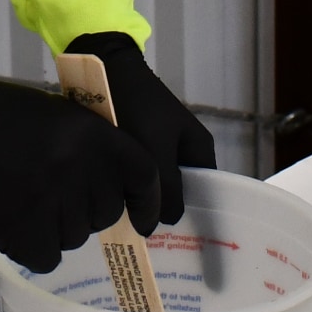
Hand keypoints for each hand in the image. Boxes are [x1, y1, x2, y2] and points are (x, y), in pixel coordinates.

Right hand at [0, 76, 160, 272]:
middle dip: (87, 210)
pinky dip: (31, 247)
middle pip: (106, 212)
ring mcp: (52, 204)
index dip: (146, 203)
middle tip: (52, 197)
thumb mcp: (51, 114)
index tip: (144, 221)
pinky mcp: (23, 234)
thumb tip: (108, 185)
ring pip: (75, 237)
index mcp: (92, 135)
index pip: (142, 176)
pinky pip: (47, 256)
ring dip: (55, 228)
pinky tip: (9, 222)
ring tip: (21, 203)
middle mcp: (79, 171)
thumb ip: (87, 145)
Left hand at [65, 32, 216, 223]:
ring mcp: (158, 149)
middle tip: (139, 235)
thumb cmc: (136, 107)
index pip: (204, 196)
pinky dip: (124, 188)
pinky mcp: (134, 147)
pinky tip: (109, 202)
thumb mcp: (155, 150)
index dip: (192, 218)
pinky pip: (134, 176)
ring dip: (138, 201)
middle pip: (176, 194)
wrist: (106, 68)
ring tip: (122, 223)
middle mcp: (182, 152)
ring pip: (152, 187)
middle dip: (159, 213)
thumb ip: (164, 189)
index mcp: (199, 150)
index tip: (173, 243)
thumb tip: (162, 225)